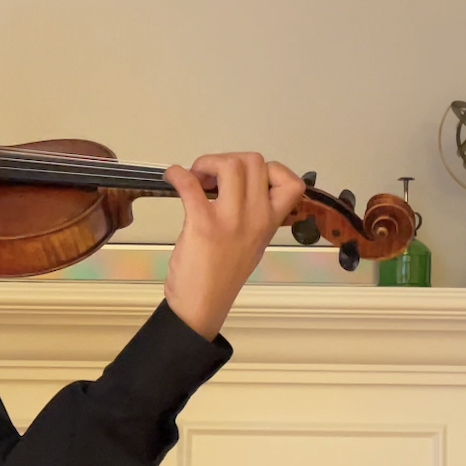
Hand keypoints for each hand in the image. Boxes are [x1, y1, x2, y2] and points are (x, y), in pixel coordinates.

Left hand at [163, 153, 305, 339]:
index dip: (269, 169)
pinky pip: (191, 185)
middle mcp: (255, 218)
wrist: (201, 305)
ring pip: (230, 165)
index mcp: (269, 223)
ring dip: (208, 163)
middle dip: (228, 160)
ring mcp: (230, 220)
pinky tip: (173, 177)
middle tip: (210, 178)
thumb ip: (252, 216)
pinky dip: (179, 174)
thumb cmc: (222, 277)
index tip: (245, 180)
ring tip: (196, 178)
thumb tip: (233, 187)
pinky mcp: (202, 224)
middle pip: (254, 162)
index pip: (292, 182)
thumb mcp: (252, 244)